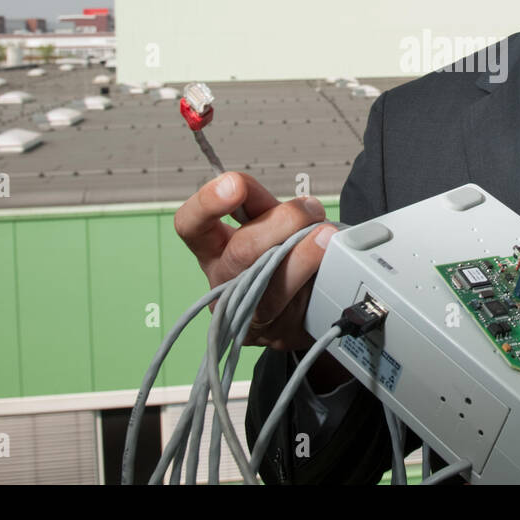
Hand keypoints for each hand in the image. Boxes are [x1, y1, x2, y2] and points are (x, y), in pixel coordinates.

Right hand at [173, 171, 337, 352]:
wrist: (307, 307)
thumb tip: (264, 191)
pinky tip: (329, 261)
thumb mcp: (267, 224)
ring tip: (326, 234)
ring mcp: (247, 313)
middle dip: (281, 223)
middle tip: (311, 209)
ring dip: (303, 254)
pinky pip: (295, 304)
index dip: (207, 204)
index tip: (235, 185)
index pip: (190, 226)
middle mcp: (223, 284)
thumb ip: (260, 203)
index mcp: (213, 250)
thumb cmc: (280, 258)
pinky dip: (313, 277)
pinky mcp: (276, 333)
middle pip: (241, 252)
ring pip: (269, 285)